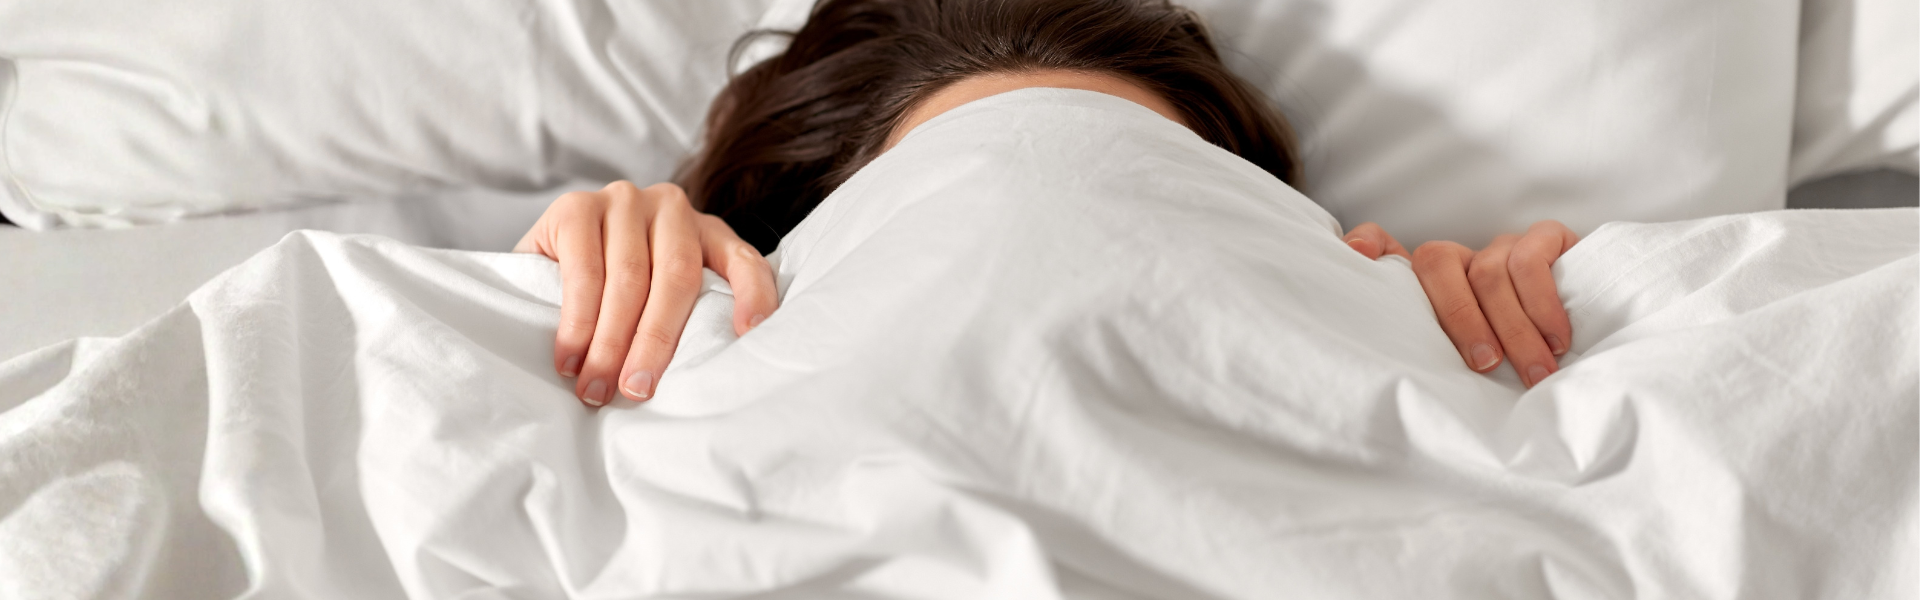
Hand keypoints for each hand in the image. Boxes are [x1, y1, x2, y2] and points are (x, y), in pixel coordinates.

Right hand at [515, 181, 778, 406]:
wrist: (542, 265)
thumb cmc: (616, 296)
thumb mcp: (662, 302)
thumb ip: (690, 318)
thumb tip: (711, 375)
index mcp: (707, 231)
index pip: (742, 260)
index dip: (753, 295)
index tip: (750, 334)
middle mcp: (671, 207)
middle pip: (676, 277)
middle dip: (656, 342)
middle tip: (637, 391)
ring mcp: (624, 201)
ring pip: (627, 279)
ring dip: (609, 342)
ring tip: (595, 389)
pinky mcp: (576, 205)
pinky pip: (582, 271)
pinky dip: (577, 323)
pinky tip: (570, 358)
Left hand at [1344, 221, 1578, 387]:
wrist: (1587, 330)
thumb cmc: (1510, 356)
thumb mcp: (1461, 357)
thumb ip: (1426, 349)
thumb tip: (1387, 359)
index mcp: (1432, 282)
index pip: (1387, 248)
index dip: (1368, 243)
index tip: (1355, 254)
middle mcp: (1463, 256)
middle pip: (1439, 263)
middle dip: (1463, 323)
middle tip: (1487, 367)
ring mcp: (1503, 244)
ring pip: (1490, 272)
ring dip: (1514, 329)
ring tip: (1534, 370)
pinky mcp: (1546, 237)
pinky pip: (1532, 261)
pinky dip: (1542, 306)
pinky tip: (1556, 340)